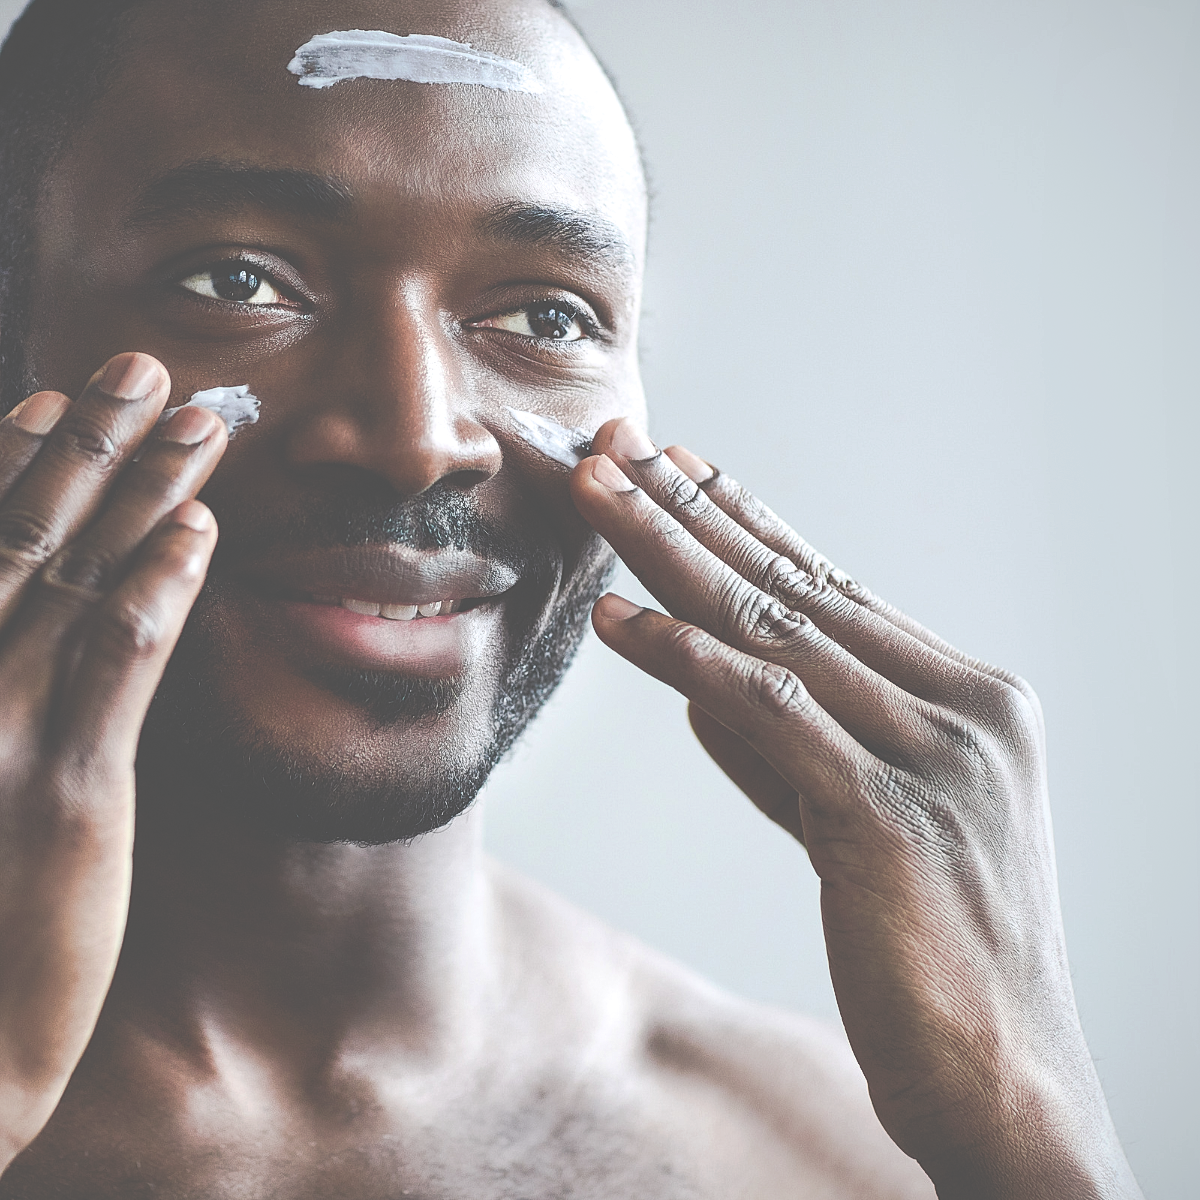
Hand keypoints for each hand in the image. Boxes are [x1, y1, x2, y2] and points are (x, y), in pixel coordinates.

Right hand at [0, 355, 223, 1169]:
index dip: (15, 460)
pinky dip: (158, 589)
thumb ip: (0, 688)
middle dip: (86, 441)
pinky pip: (115, 669)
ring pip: (73, 580)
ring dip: (142, 488)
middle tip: (143, 364)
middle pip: (21, 534)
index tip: (59, 394)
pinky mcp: (61, 795)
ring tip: (199, 418)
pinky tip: (204, 531)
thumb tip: (49, 609)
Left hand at [571, 419, 1141, 1199]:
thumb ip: (791, 753)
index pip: (834, 588)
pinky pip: (770, 714)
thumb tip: (698, 687)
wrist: (1005, 1085)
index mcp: (970, 699)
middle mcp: (964, 710)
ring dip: (672, 555)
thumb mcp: (860, 825)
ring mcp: (937, 758)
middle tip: (618, 449)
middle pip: (797, 587)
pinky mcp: (892, 819)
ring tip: (597, 495)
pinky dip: (687, 660)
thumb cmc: (930, 950)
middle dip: (693, 513)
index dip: (746, 524)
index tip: (678, 470)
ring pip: (776, 630)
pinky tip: (621, 619)